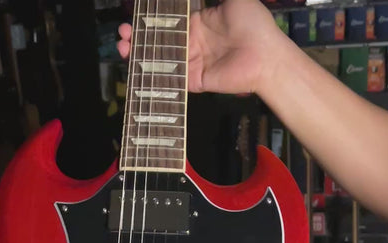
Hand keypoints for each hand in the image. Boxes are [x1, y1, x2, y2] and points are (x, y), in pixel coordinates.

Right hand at [117, 0, 283, 95]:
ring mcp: (193, 63)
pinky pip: (172, 78)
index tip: (132, 16)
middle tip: (121, 34)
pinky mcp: (195, 81)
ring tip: (122, 48)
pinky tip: (138, 68)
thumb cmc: (252, 24)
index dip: (149, 20)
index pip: (168, 22)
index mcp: (199, 23)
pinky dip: (155, 74)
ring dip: (140, 55)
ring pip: (161, 60)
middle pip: (159, 41)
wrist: (266, 57)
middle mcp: (193, 43)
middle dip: (138, 38)